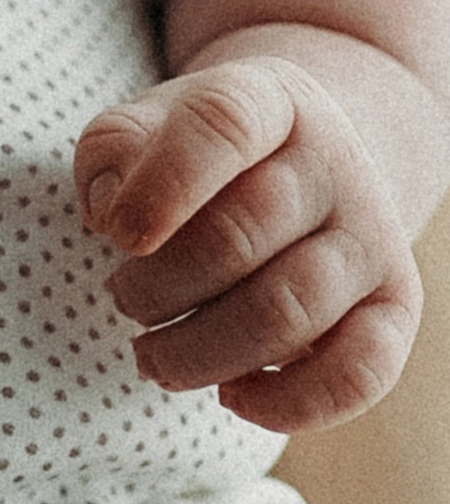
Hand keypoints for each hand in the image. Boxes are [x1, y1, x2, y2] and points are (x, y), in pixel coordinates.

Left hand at [75, 54, 423, 430]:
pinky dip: (289, 403)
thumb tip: (110, 210)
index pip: (224, 124)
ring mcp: (371, 238)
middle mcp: (334, 165)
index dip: (163, 184)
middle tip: (122, 297)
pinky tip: (231, 395)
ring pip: (288, 312)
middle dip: (158, 286)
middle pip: (242, 235)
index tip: (116, 235)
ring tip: (151, 354)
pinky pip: (358, 373)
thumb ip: (112, 151)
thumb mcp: (149, 123)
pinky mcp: (393, 309)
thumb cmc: (202, 153)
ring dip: (200, 351)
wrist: (307, 164)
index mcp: (269, 99)